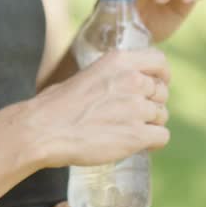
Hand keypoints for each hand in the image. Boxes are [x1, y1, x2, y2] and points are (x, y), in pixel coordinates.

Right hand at [26, 47, 171, 167]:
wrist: (44, 130)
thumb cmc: (56, 105)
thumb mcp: (86, 75)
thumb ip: (111, 77)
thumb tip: (119, 88)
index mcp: (119, 61)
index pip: (159, 62)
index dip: (161, 76)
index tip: (157, 85)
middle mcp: (132, 80)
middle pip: (161, 92)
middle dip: (152, 104)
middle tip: (134, 116)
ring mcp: (136, 108)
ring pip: (162, 116)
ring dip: (150, 124)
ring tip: (128, 131)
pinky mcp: (137, 135)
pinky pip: (162, 137)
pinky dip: (152, 143)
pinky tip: (137, 145)